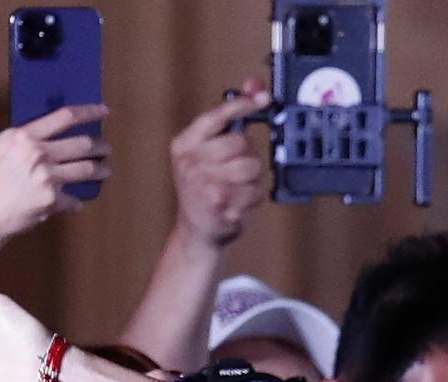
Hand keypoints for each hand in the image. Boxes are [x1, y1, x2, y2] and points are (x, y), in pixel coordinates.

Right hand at [0, 105, 111, 240]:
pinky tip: (75, 203)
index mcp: (23, 136)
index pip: (64, 117)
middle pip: (83, 143)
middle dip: (101, 146)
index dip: (89, 112)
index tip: (104, 111)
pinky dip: (75, 202)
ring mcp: (46, 176)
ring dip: (102, 170)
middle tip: (107, 149)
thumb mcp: (4, 147)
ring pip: (88, 168)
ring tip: (105, 169)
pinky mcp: (52, 198)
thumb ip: (29, 137)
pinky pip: (75, 199)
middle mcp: (37, 153)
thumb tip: (60, 130)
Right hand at [170, 83, 269, 247]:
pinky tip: (239, 201)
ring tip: (238, 186)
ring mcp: (205, 185)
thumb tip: (253, 87)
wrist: (196, 230)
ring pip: (252, 166)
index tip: (262, 98)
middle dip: (248, 154)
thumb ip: (227, 122)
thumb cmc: (205, 187)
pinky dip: (254, 197)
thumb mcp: (205, 153)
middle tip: (237, 167)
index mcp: (184, 145)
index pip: (216, 117)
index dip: (242, 105)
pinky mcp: (222, 205)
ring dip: (253, 178)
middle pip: (241, 143)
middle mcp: (191, 162)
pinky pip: (256, 191)